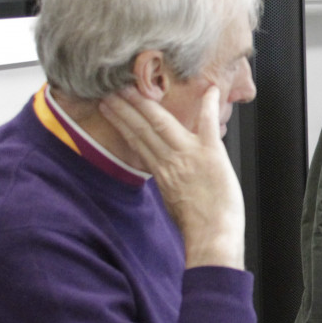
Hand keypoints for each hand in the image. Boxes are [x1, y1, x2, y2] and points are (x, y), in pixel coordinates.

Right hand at [99, 86, 244, 268]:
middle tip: (111, 89)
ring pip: (161, 123)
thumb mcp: (173, 201)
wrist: (212, 236)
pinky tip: (211, 90)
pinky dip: (210, 106)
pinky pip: (208, 124)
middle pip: (141, 129)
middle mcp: (170, 161)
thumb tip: (167, 172)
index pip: (136, 141)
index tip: (110, 107)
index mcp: (161, 173)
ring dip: (145, 103)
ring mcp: (189, 155)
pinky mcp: (210, 153)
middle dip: (125, 107)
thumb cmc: (197, 225)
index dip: (122, 123)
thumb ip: (169, 180)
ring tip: (132, 86)